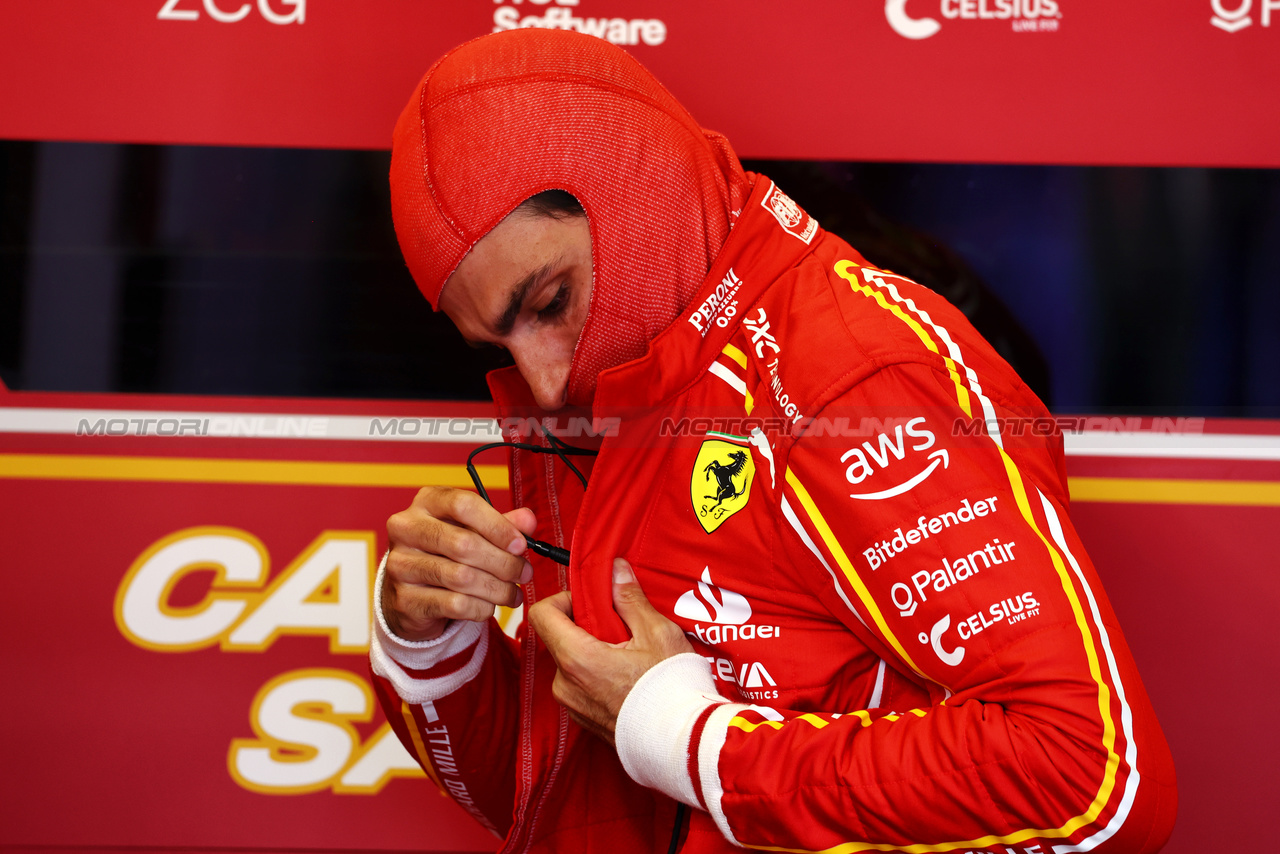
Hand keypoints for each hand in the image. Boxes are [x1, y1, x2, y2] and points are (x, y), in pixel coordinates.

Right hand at [382, 486, 536, 640]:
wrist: (412, 592)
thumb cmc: (447, 553)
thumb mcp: (474, 531)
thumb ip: (502, 524)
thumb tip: (528, 520)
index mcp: (426, 502)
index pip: (463, 505)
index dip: (497, 526)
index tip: (521, 545)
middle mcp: (407, 529)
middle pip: (464, 544)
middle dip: (504, 562)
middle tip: (525, 573)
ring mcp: (401, 564)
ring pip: (461, 577)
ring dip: (497, 588)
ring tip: (513, 593)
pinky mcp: (405, 599)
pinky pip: (454, 604)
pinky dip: (481, 607)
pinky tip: (490, 606)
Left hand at [528, 558, 693, 744]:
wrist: (683, 744)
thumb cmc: (672, 689)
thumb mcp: (656, 632)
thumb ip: (630, 598)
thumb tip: (615, 571)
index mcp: (576, 659)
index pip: (542, 614)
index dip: (563, 598)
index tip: (592, 600)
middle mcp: (565, 684)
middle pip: (560, 638)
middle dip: (587, 625)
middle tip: (622, 627)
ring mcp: (572, 706)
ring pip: (572, 662)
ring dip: (594, 651)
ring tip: (631, 655)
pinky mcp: (583, 722)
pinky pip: (580, 686)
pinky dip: (598, 674)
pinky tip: (630, 678)